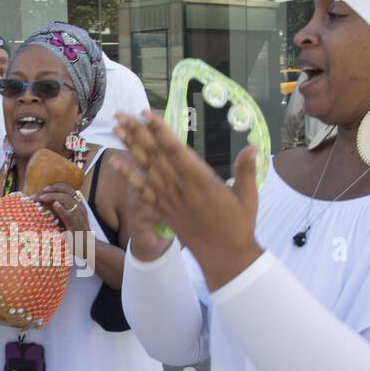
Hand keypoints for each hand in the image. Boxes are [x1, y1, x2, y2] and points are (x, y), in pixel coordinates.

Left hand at [32, 183, 90, 237]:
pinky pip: (69, 214)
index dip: (55, 186)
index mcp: (78, 204)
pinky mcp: (76, 224)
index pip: (68, 188)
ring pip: (66, 199)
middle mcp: (79, 207)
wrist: (88, 246)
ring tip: (42, 198)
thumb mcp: (69, 219)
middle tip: (41, 192)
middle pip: (67, 190)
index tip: (44, 189)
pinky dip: (62, 208)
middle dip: (53, 188)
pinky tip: (55, 205)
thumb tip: (49, 206)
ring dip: (53, 196)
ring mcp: (78, 215)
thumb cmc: (76, 234)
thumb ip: (61, 211)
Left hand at [112, 111, 262, 290]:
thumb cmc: (239, 225)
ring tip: (116, 129)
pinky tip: (115, 163)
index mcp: (200, 180)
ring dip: (130, 148)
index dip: (160, 131)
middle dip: (137, 132)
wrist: (224, 257)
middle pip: (155, 155)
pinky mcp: (164, 210)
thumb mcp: (248, 197)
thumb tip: (254, 146)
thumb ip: (247, 170)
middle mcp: (180, 187)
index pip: (176, 149)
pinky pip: (142, 191)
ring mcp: (169, 199)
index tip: (146, 113)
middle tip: (120, 113)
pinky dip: (128, 176)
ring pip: (145, 168)